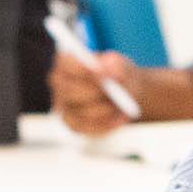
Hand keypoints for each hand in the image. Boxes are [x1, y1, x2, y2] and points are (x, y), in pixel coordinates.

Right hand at [52, 50, 192, 131]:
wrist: (131, 96)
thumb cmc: (126, 78)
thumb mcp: (126, 69)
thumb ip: (116, 67)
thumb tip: (108, 66)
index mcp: (69, 62)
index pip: (65, 61)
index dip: (82, 66)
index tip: (105, 71)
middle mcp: (61, 84)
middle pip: (70, 90)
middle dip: (97, 94)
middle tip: (118, 94)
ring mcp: (65, 106)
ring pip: (78, 112)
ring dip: (104, 112)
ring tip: (122, 108)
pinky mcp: (75, 124)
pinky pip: (84, 129)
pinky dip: (104, 126)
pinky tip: (118, 119)